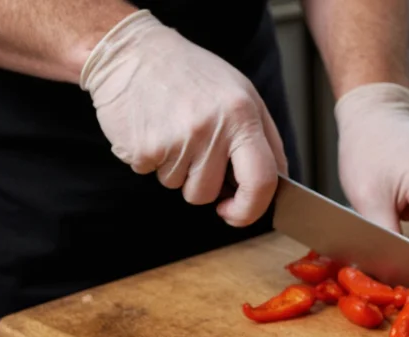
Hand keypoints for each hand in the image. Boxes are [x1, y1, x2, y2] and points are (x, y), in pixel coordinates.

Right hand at [80, 9, 286, 226]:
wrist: (130, 52)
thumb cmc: (190, 74)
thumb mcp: (241, 93)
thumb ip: (264, 137)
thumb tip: (278, 180)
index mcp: (243, 115)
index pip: (263, 180)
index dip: (252, 208)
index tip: (239, 212)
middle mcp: (213, 128)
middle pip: (212, 193)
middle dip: (208, 196)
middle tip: (200, 176)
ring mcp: (177, 139)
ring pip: (182, 188)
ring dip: (178, 172)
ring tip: (174, 134)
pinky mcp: (145, 148)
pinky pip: (154, 176)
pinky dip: (153, 161)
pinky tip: (153, 131)